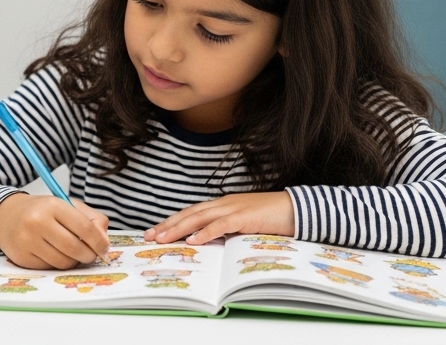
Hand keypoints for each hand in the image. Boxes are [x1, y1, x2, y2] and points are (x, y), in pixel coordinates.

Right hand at [0, 193, 110, 269]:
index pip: (84, 228)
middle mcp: (37, 222)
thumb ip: (91, 219)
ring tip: (72, 253)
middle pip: (74, 248)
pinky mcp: (22, 257)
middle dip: (88, 255)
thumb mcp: (66, 206)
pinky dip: (57, 264)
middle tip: (90, 255)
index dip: (99, 242)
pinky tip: (54, 254)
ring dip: (73, 261)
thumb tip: (104, 240)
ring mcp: (27, 241)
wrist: (5, 216)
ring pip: (63, 262)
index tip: (104, 248)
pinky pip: (49, 268)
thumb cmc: (41, 211)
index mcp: (52, 205)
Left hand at [144, 192, 293, 245]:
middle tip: (148, 236)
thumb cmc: (272, 218)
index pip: (191, 213)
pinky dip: (206, 232)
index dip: (171, 222)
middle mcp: (223, 204)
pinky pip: (221, 225)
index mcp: (222, 205)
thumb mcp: (244, 224)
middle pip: (189, 214)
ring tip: (162, 238)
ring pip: (199, 218)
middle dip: (167, 225)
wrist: (296, 209)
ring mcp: (233, 208)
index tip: (155, 232)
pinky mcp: (245, 217)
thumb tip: (209, 242)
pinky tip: (193, 240)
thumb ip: (227, 230)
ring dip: (178, 228)